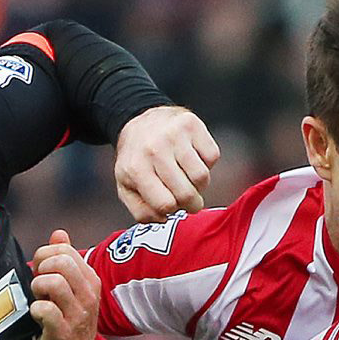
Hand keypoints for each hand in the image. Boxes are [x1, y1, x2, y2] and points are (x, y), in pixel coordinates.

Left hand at [26, 231, 101, 339]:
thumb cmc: (70, 318)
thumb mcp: (73, 287)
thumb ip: (66, 259)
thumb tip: (59, 233)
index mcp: (90, 280)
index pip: (65, 251)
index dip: (45, 256)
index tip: (42, 271)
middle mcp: (88, 295)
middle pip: (61, 262)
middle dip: (41, 268)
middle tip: (38, 284)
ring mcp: (77, 315)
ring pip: (53, 282)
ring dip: (38, 288)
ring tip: (39, 298)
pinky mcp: (63, 333)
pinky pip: (45, 310)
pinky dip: (35, 310)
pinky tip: (38, 316)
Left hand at [113, 105, 217, 219]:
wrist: (140, 121)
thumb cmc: (136, 158)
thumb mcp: (126, 186)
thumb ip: (141, 211)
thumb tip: (162, 218)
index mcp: (135, 168)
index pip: (165, 204)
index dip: (173, 210)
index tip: (174, 206)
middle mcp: (154, 149)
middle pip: (186, 193)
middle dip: (192, 204)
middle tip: (189, 200)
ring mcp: (174, 135)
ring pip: (202, 177)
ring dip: (200, 184)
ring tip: (189, 178)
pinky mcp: (191, 124)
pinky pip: (212, 156)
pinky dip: (207, 162)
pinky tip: (193, 159)